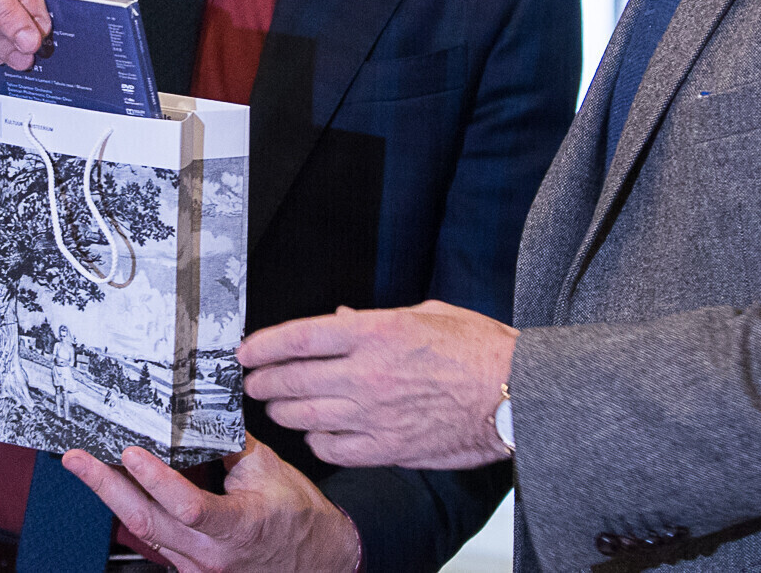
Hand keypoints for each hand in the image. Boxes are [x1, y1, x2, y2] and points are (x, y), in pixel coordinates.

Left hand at [62, 437, 360, 572]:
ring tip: (87, 466)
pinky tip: (118, 489)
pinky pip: (154, 539)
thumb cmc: (299, 520)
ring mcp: (196, 568)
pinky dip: (133, 510)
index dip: (156, 480)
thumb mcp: (271, 472)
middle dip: (106, 487)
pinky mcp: (190, 569)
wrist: (318, 561)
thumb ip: (231, 445)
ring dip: (113, 497)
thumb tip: (198, 415)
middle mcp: (210, 556)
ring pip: (144, 532)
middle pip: (147, 523)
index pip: (188, 507)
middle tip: (79, 460)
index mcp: (237, 528)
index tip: (131, 453)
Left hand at [238, 301, 516, 468]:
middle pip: (291, 379)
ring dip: (283, 411)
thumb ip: (375, 320)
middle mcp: (367, 373)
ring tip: (277, 406)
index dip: (263, 345)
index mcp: (376, 331)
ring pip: (304, 416)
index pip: (299, 337)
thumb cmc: (479, 350)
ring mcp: (374, 414)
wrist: (515, 396)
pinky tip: (316, 433)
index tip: (245, 351)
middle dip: (263, 382)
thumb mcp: (427, 314)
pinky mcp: (387, 448)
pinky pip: (332, 448)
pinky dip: (316, 440)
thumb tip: (339, 321)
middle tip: (253, 382)